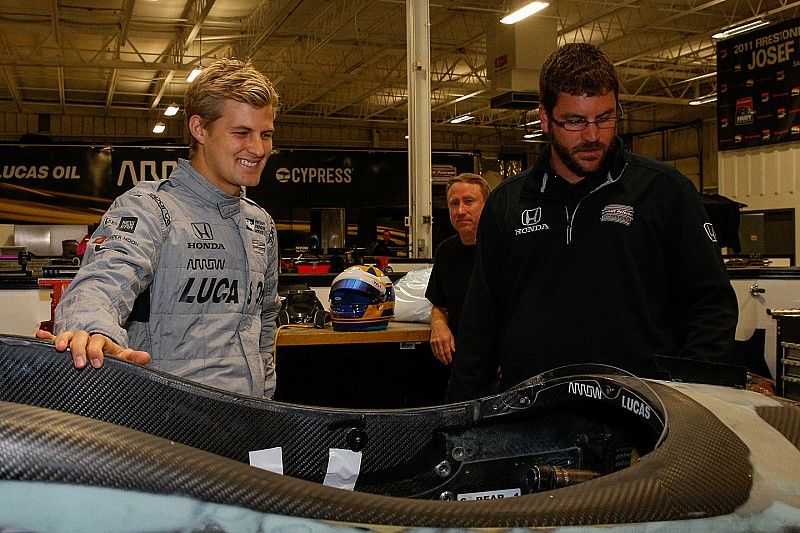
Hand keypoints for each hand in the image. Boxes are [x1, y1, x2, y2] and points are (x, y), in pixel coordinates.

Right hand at [35, 329, 149, 368]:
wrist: (96, 344)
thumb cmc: (106, 352)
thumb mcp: (119, 354)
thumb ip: (132, 357)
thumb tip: (146, 357)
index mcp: (100, 340)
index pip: (98, 342)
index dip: (97, 351)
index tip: (97, 364)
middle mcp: (85, 337)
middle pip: (81, 339)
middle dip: (79, 350)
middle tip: (79, 364)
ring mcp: (72, 339)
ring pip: (65, 336)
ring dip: (61, 340)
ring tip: (58, 348)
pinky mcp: (60, 342)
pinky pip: (52, 337)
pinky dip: (46, 337)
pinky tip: (39, 335)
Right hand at [429, 321, 455, 364]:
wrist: (437, 324)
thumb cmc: (444, 329)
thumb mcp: (451, 336)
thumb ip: (452, 344)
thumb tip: (454, 351)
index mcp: (445, 340)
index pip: (447, 351)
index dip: (449, 357)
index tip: (450, 360)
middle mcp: (439, 341)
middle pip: (441, 353)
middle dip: (444, 359)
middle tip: (446, 363)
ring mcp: (434, 342)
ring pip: (437, 353)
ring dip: (440, 358)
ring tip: (443, 361)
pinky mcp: (431, 342)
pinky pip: (433, 350)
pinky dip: (436, 355)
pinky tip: (438, 357)